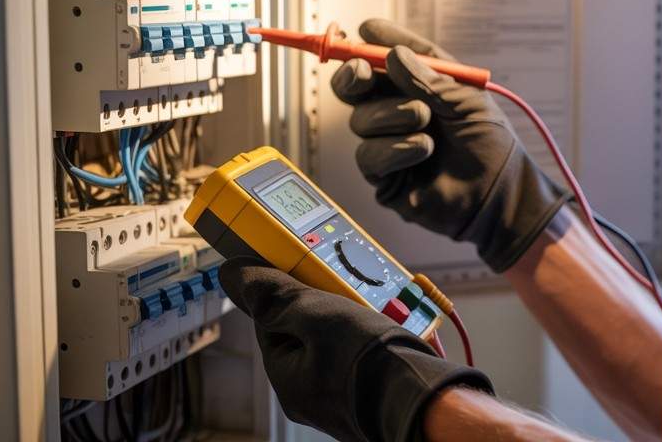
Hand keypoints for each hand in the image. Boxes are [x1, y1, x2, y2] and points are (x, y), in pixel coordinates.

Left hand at [218, 257, 492, 441]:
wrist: (428, 400)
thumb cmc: (372, 363)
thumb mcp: (316, 314)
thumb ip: (275, 295)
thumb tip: (234, 274)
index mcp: (287, 377)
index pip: (269, 321)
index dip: (284, 287)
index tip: (298, 262)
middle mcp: (309, 392)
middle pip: (305, 331)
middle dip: (325, 300)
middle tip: (345, 281)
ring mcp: (341, 395)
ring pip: (336, 340)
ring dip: (352, 313)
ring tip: (374, 298)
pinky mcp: (370, 392)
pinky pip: (361, 353)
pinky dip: (372, 333)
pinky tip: (390, 320)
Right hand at [331, 19, 570, 272]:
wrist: (498, 196)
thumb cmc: (490, 145)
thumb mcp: (466, 102)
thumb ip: (428, 79)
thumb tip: (392, 56)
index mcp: (421, 86)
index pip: (390, 57)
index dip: (375, 41)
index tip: (365, 28)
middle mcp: (399, 110)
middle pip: (355, 86)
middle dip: (353, 74)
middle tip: (363, 71)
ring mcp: (388, 142)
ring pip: (361, 119)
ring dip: (392, 115)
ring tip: (425, 120)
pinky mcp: (384, 176)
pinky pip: (369, 155)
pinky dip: (395, 148)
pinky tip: (422, 149)